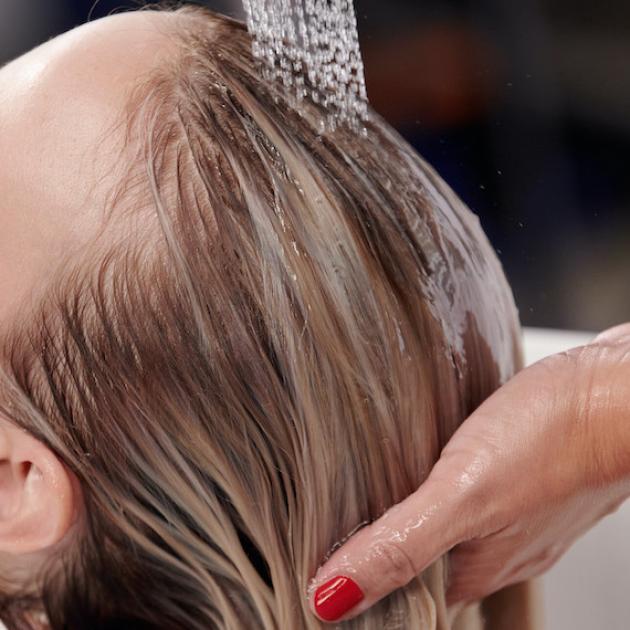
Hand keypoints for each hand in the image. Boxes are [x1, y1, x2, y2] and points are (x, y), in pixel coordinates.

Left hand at [307, 324, 629, 622]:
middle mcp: (502, 546)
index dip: (367, 578)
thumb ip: (401, 545)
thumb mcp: (463, 494)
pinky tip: (440, 454)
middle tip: (348, 514)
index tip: (330, 559)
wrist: (621, 389)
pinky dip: (451, 479)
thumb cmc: (556, 436)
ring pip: (456, 524)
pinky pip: (479, 489)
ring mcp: (521, 509)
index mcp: (479, 565)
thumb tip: (334, 595)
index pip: (409, 593)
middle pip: (432, 559)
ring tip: (385, 486)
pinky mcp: (529, 470)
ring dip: (420, 510)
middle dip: (390, 542)